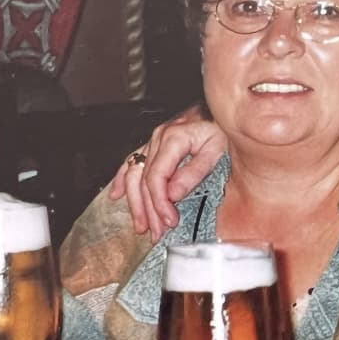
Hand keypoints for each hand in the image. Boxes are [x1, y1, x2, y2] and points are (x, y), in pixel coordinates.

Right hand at [108, 106, 226, 240]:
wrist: (223, 106)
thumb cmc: (222, 125)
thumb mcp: (217, 148)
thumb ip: (195, 171)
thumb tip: (172, 194)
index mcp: (173, 139)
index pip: (157, 179)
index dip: (160, 203)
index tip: (168, 221)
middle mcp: (159, 138)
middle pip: (143, 181)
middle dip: (148, 210)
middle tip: (155, 233)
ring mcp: (154, 139)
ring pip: (133, 174)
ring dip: (134, 202)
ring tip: (140, 225)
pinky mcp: (155, 142)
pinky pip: (132, 161)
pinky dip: (121, 179)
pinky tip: (115, 195)